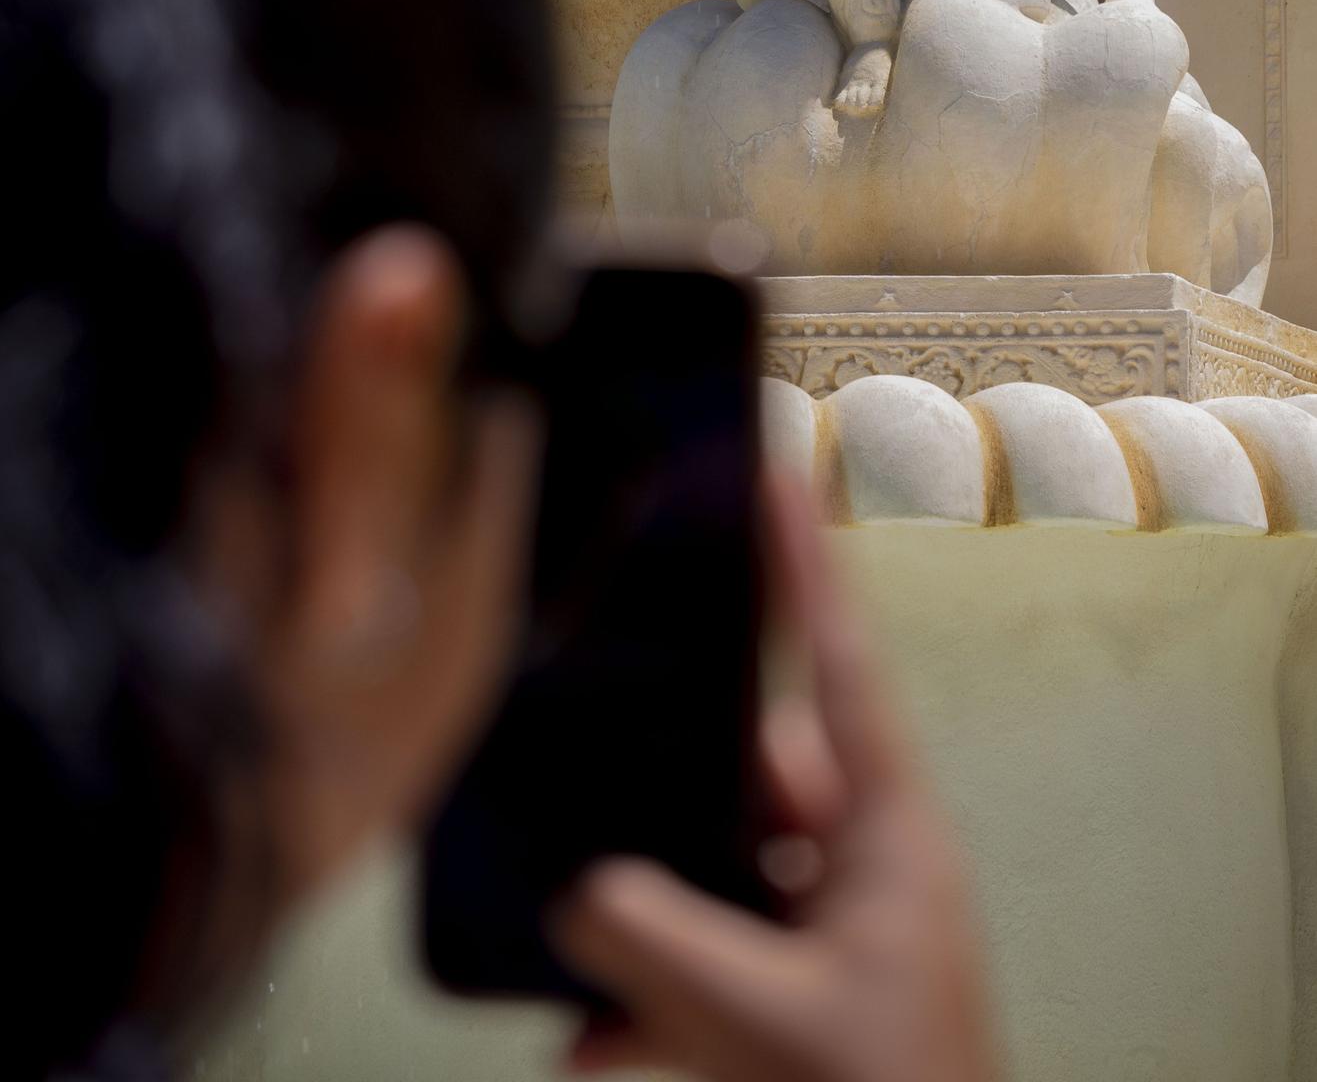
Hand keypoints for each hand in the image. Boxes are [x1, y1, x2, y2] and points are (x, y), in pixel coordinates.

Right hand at [553, 474, 996, 1081]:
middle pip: (741, 774)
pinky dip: (638, 994)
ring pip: (707, 871)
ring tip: (572, 932)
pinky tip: (582, 1040)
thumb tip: (574, 895)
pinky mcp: (788, 994)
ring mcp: (822, 931)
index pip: (839, 664)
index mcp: (887, 833)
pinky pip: (697, 955)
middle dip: (663, 785)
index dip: (802, 563)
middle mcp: (855, 865)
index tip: (767, 467)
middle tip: (591, 761)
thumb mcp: (768, 1022)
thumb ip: (656, 943)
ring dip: (641, 911)